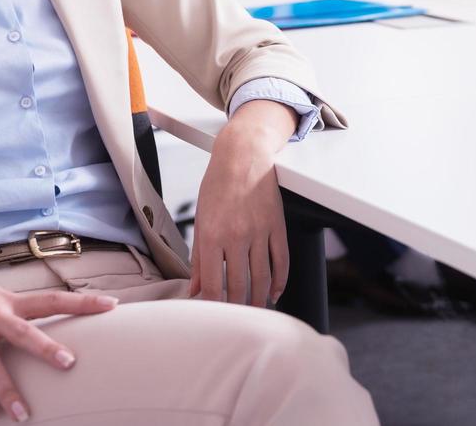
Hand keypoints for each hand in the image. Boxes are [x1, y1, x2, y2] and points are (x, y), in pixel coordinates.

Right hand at [0, 258, 117, 421]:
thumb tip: (38, 325)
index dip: (82, 302)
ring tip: (24, 415)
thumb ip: (11, 310)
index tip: (111, 305)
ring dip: (8, 390)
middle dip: (46, 348)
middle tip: (69, 363)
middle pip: (24, 330)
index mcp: (7, 299)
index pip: (52, 298)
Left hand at [189, 100, 293, 307]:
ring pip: (262, 279)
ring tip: (255, 312)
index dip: (212, 305)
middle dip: (237, 308)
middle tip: (235, 319)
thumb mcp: (200, 219)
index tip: (212, 315)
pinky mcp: (277, 227)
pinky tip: (274, 292)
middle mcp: (237, 236)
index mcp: (213, 235)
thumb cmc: (217, 186)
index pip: (213, 284)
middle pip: (240, 286)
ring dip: (259, 300)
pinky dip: (280, 282)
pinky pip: (282, 262)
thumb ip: (198, 257)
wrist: (243, 156)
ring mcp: (260, 232)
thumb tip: (194, 289)